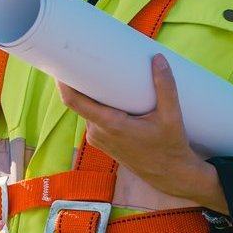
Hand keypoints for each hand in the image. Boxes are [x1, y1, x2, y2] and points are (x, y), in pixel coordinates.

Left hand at [55, 54, 226, 210]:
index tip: (61, 63)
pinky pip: (93, 117)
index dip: (63, 83)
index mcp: (110, 125)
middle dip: (81, 81)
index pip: (74, 102)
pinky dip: (97, 104)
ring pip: (87, 109)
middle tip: (86, 57)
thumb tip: (158, 58)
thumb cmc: (170, 147)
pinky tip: (105, 92)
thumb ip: (165, 87)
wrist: (169, 175)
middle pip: (80, 101)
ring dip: (90, 93)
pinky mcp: (101, 140)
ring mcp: (98, 138)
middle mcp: (98, 132)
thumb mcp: (171, 116)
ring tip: (98, 71)